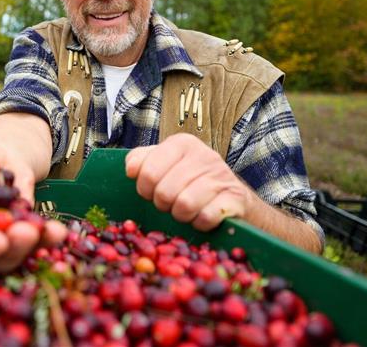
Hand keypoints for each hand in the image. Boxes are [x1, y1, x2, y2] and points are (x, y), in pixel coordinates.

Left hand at [125, 133, 257, 230]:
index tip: (152, 191)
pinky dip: (200, 223)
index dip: (145, 189)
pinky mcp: (235, 198)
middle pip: (164, 192)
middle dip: (163, 205)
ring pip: (184, 205)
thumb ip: (141, 160)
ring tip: (186, 210)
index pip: (147, 172)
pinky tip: (202, 216)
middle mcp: (203, 155)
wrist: (231, 197)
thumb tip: (131, 169)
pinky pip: (206, 217)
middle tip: (171, 203)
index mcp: (181, 143)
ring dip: (181, 215)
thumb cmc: (190, 181)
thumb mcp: (163, 163)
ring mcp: (221, 175)